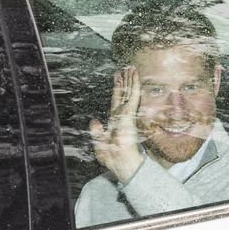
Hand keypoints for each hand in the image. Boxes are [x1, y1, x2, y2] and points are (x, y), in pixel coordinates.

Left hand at [89, 65, 143, 182]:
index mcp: (115, 122)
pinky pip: (132, 94)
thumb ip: (96, 131)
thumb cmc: (112, 157)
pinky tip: (134, 74)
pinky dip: (133, 83)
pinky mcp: (130, 113)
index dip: (117, 91)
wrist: (119, 161)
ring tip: (130, 68)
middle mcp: (122, 116)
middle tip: (125, 69)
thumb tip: (94, 120)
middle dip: (124, 82)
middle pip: (124, 94)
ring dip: (130, 79)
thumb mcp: (99, 143)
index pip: (116, 103)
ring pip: (129, 91)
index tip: (117, 81)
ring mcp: (127, 113)